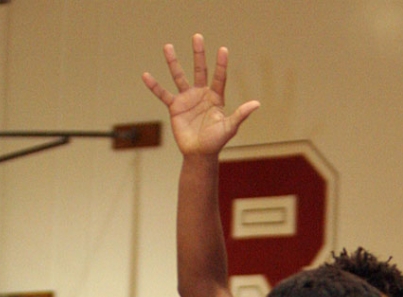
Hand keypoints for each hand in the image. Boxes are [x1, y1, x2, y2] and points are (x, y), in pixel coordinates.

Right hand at [143, 34, 259, 156]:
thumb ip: (241, 114)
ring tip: (168, 46)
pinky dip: (154, 86)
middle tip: (197, 36)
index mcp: (215, 97)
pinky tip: (145, 75)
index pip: (219, 78)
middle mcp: (201, 94)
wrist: (199, 154)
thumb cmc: (216, 142)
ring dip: (173, 62)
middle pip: (200, 70)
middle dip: (199, 54)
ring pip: (179, 76)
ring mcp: (187, 99)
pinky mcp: (175, 107)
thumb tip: (256, 104)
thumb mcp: (229, 127)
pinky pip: (163, 94)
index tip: (223, 49)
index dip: (221, 65)